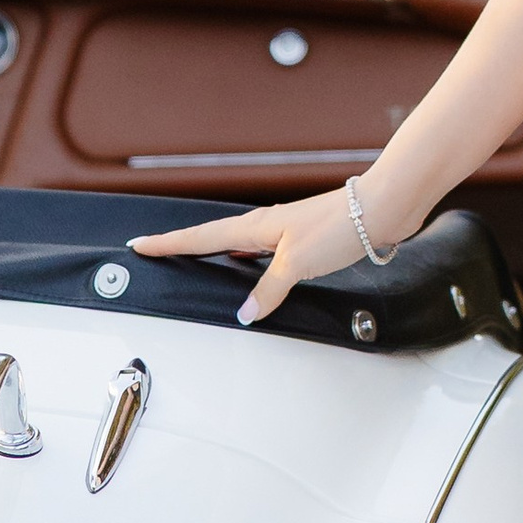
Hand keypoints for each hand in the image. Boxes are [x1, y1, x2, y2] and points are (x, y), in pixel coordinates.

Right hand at [131, 186, 371, 328]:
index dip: (170, 243)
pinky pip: (262, 253)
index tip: (140, 244)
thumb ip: (269, 290)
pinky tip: (252, 272)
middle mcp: (266, 226)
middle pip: (214, 237)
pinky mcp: (304, 241)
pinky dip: (247, 262)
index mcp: (256, 226)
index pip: (202, 236)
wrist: (382, 210)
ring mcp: (284, 232)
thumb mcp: (297, 263)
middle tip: (156, 252)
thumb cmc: (340, 227)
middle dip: (184, 246)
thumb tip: (245, 313)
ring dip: (215, 252)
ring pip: (239, 244)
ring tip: (193, 262)